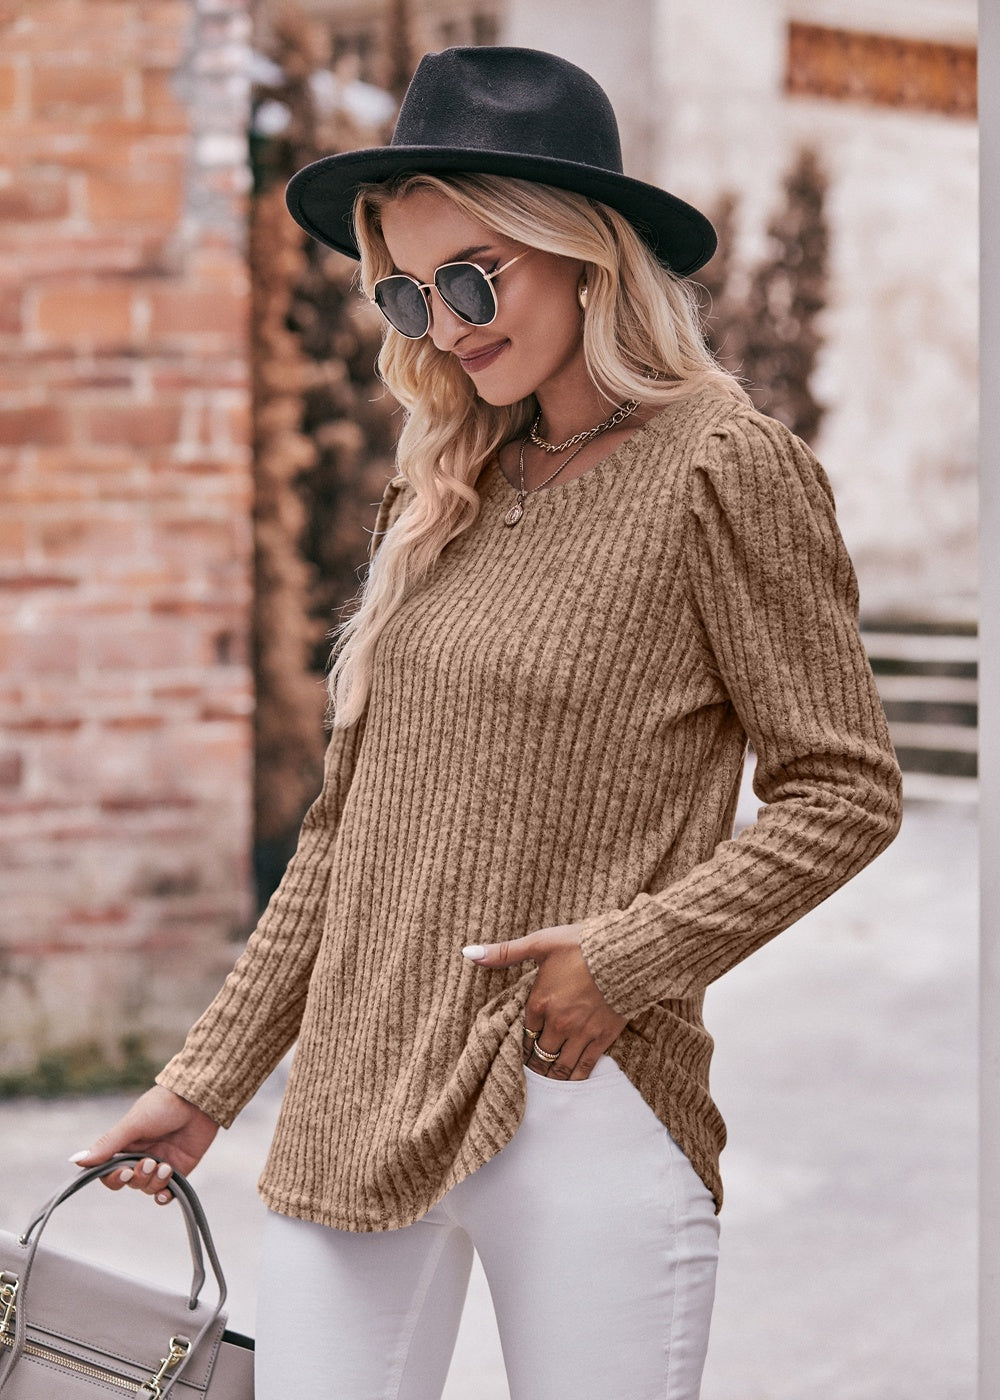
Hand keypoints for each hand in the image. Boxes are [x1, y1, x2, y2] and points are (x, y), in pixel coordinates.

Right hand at [69, 1085, 218, 1203]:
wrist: (199, 1101)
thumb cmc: (163, 1105)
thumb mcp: (133, 1124)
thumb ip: (107, 1144)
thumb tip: (75, 1161)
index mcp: (124, 1145)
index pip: (107, 1172)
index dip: (112, 1177)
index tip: (123, 1171)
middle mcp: (139, 1156)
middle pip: (127, 1182)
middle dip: (136, 1177)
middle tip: (148, 1162)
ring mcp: (159, 1164)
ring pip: (146, 1188)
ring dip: (153, 1181)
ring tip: (165, 1165)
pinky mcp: (178, 1170)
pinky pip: (165, 1193)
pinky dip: (163, 1195)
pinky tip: (167, 1189)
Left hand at [463, 924, 625, 1080]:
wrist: (626, 951)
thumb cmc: (583, 943)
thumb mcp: (541, 942)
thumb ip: (505, 952)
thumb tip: (469, 952)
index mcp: (539, 1002)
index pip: (523, 1034)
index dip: (521, 1044)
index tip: (520, 1051)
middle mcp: (558, 1023)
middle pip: (540, 1054)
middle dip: (534, 1064)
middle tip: (530, 1072)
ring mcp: (581, 1033)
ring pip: (560, 1066)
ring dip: (551, 1076)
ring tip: (546, 1082)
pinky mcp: (603, 1037)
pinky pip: (585, 1066)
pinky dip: (575, 1077)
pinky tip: (570, 1082)